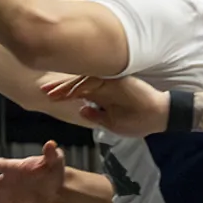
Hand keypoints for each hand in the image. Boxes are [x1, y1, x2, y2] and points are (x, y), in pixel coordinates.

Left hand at [42, 75, 170, 137]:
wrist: (160, 115)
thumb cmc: (138, 119)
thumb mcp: (113, 122)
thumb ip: (98, 115)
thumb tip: (82, 110)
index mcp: (103, 93)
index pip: (80, 91)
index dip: (64, 93)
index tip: (48, 96)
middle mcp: (104, 84)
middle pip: (78, 83)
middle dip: (60, 87)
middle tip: (43, 89)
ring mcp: (110, 81)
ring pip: (84, 81)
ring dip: (67, 87)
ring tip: (52, 93)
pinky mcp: (117, 80)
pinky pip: (97, 81)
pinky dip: (83, 86)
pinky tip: (71, 91)